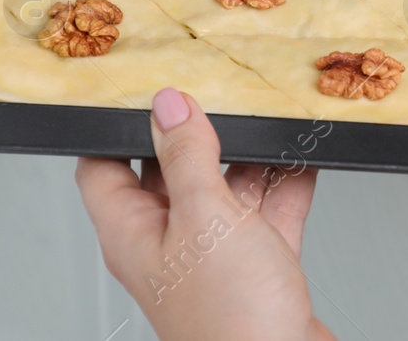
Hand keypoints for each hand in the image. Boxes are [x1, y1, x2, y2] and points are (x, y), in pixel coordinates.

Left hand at [75, 87, 334, 340]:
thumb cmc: (230, 318)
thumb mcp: (204, 217)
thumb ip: (187, 156)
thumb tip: (169, 106)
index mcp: (134, 232)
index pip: (103, 167)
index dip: (118, 126)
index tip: (144, 90)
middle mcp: (171, 242)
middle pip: (174, 171)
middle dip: (200, 133)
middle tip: (221, 91)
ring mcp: (217, 255)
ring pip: (228, 188)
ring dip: (252, 156)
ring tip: (271, 117)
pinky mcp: (260, 265)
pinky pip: (271, 210)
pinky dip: (288, 182)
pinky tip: (304, 155)